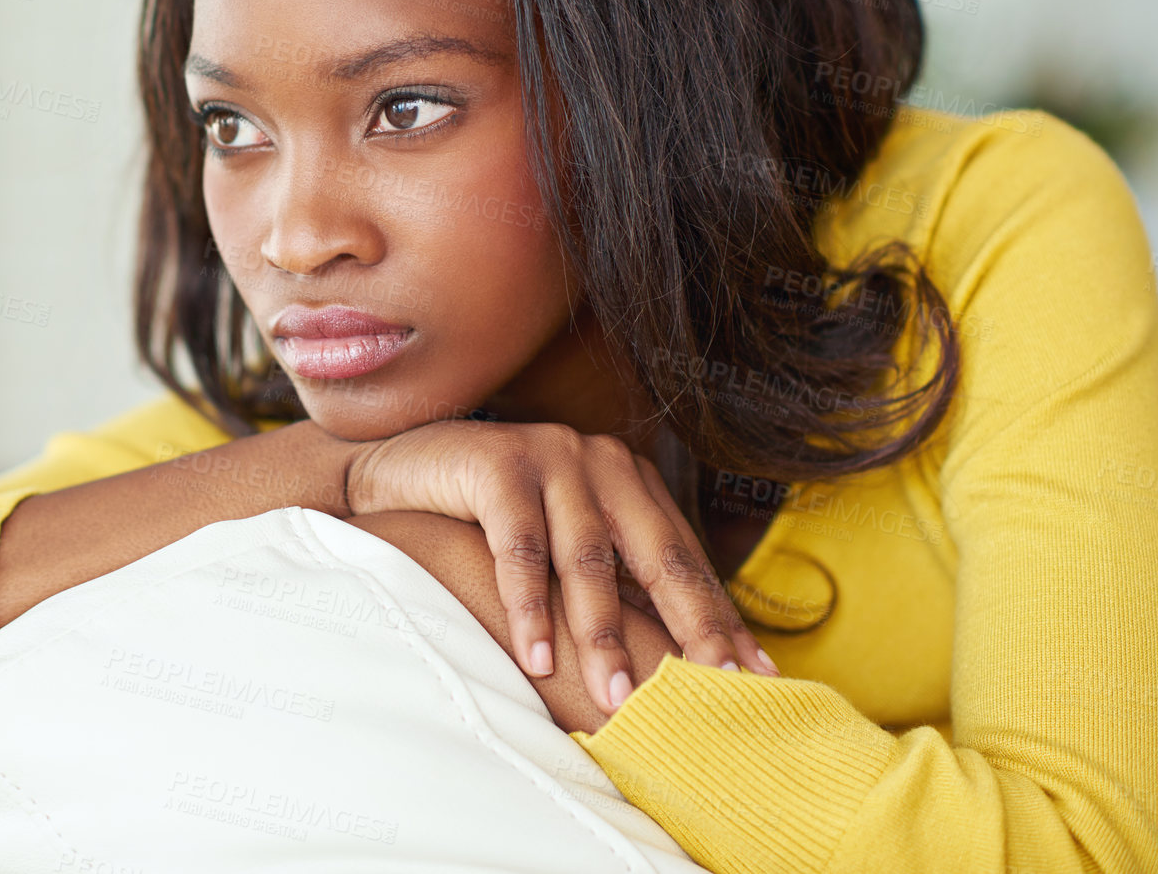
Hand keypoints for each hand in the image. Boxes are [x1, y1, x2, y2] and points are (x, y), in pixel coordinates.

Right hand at [343, 420, 776, 712]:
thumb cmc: (486, 517)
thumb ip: (611, 579)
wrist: (400, 466)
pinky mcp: (499, 465)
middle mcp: (603, 463)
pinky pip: (520, 546)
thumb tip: (671, 660)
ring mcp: (553, 458)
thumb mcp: (561, 543)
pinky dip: (529, 606)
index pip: (686, 559)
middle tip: (715, 688)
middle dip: (691, 627)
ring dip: (601, 635)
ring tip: (617, 699)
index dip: (720, 618)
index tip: (758, 677)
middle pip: (658, 556)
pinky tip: (535, 656)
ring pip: (588, 559)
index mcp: (631, 482)